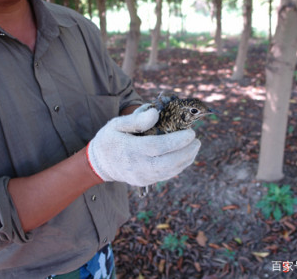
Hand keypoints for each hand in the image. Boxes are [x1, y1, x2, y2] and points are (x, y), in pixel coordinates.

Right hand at [86, 107, 200, 185]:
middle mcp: (137, 166)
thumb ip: (136, 119)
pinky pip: (166, 176)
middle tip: (197, 141)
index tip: (191, 133)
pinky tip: (185, 156)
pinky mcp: (145, 182)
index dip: (177, 141)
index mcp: (130, 150)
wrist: (99, 164)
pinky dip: (178, 166)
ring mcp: (142, 177)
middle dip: (186, 152)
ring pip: (170, 172)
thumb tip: (155, 112)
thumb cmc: (109, 140)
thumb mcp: (116, 124)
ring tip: (194, 148)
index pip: (158, 147)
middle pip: (168, 163)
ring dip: (186, 160)